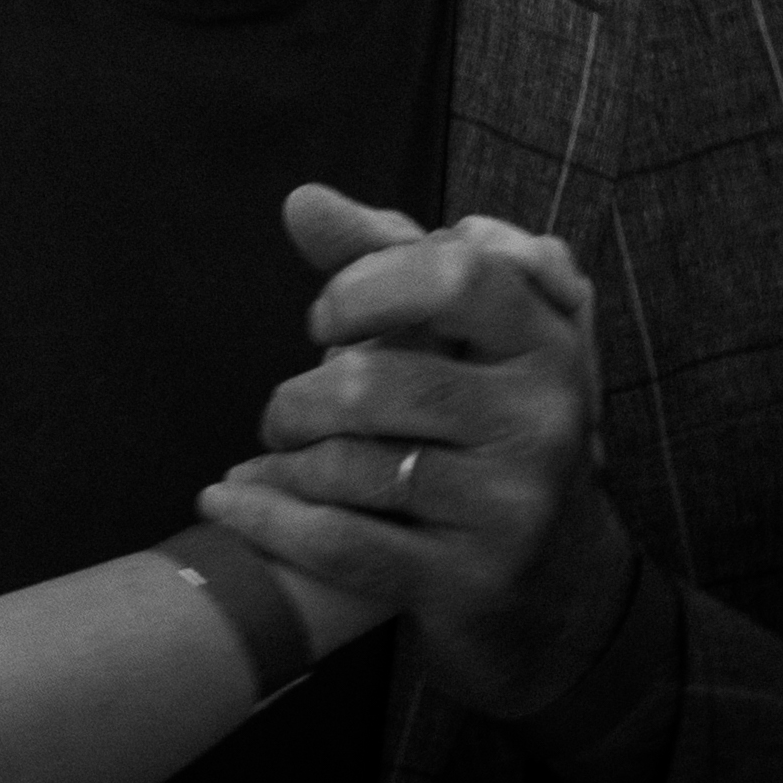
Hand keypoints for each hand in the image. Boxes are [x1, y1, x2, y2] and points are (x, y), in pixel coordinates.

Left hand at [200, 184, 635, 721]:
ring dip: (283, 459)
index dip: (365, 285)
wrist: (556, 582)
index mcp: (547, 342)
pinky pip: (338, 542)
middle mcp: (546, 419)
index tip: (324, 320)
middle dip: (301, 396)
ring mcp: (514, 506)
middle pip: (377, 380)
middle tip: (288, 412)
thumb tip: (301, 200)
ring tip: (275, 455)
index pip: (457, 274)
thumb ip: (386, 257)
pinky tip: (225, 499)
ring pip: (350, 464)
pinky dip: (264, 517)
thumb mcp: (461, 334)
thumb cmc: (484, 425)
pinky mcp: (470, 581)